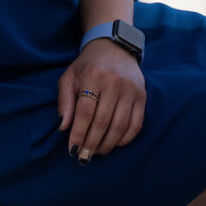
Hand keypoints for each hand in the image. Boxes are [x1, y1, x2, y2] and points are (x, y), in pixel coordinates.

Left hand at [58, 39, 145, 163]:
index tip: (72, 150)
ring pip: (120, 126)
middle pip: (102, 122)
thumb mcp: (69, 77)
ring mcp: (131, 89)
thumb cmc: (87, 66)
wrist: (115, 48)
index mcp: (93, 76)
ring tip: (97, 153)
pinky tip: (114, 144)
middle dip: (91, 144)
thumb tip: (63, 128)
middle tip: (83, 158)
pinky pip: (136, 124)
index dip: (78, 134)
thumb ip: (64, 102)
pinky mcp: (142, 96)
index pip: (85, 113)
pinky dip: (125, 138)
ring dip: (107, 145)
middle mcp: (115, 83)